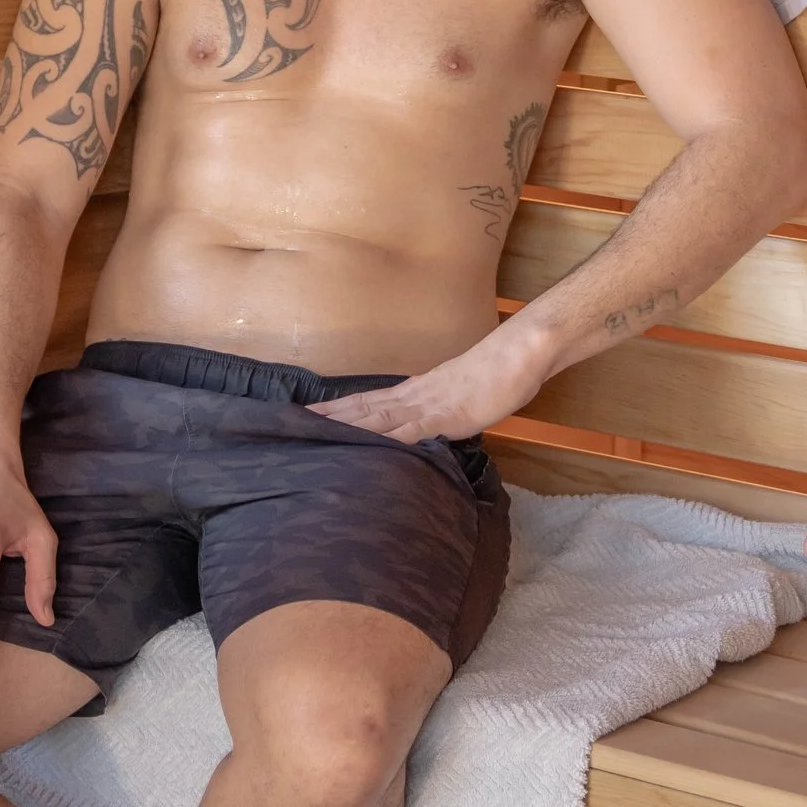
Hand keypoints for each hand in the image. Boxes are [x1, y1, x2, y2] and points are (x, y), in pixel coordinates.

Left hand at [308, 322, 547, 446]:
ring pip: (377, 418)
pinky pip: (412, 432)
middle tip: (290, 425)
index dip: (334, 410)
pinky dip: (389, 442)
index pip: (365, 401)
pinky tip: (370, 449)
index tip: (304, 415)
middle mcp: (412, 396)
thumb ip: (435, 414)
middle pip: (361, 408)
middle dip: (327, 418)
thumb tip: (419, 432)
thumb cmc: (492, 376)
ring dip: (345, 427)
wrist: (516, 357)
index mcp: (413, 392)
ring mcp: (427, 405)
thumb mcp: (456, 398)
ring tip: (314, 433)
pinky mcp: (446, 417)